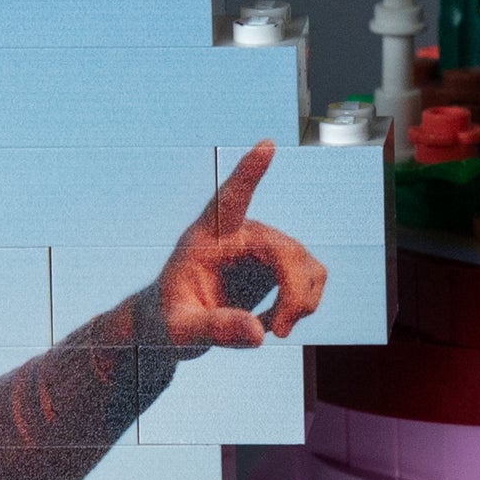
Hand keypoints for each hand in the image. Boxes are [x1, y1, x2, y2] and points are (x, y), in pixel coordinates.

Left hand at [158, 140, 326, 347]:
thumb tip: (256, 334)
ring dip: (302, 302)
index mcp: (206, 237)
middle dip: (293, 294)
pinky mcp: (281, 264)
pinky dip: (303, 304)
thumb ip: (213, 330)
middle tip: (280, 333)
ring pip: (307, 265)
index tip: (267, 146)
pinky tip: (278, 323)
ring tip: (276, 331)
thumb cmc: (168, 321)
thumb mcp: (180, 332)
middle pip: (285, 251)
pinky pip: (312, 278)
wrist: (178, 325)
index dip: (248, 173)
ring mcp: (265, 246)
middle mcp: (240, 233)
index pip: (229, 199)